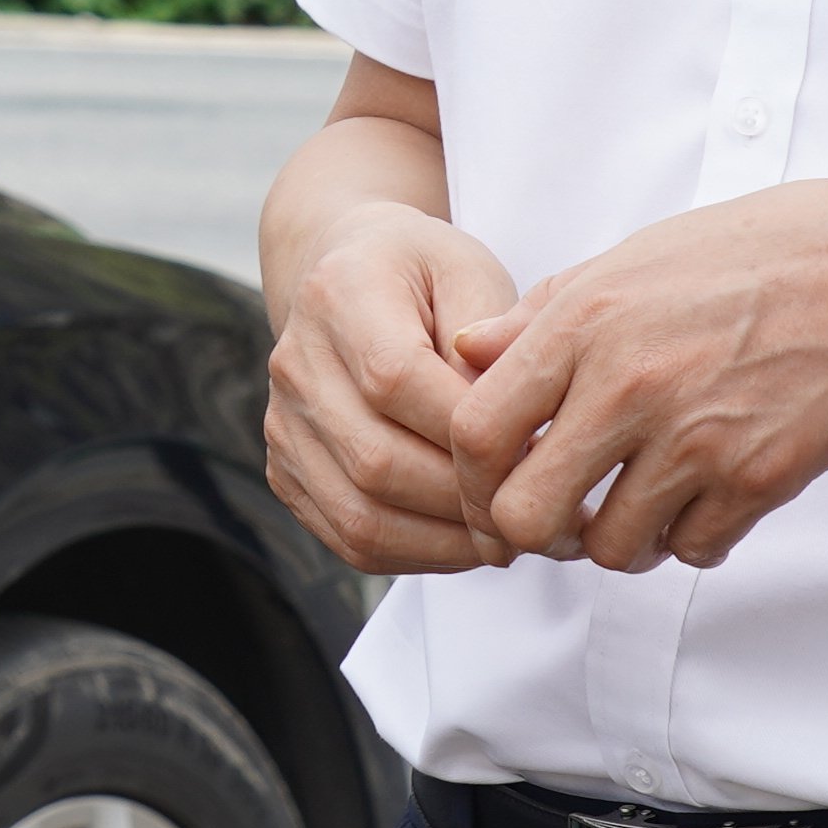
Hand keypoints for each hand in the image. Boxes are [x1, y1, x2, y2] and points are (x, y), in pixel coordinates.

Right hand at [265, 198, 523, 573]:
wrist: (349, 273)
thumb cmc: (424, 275)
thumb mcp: (473, 273)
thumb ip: (494, 342)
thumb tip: (515, 435)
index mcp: (339, 295)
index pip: (396, 381)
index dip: (471, 435)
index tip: (544, 455)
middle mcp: (295, 364)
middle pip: (377, 461)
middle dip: (469, 504)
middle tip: (542, 515)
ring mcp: (283, 424)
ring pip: (361, 517)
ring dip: (448, 544)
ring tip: (512, 539)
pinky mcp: (287, 471)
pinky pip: (349, 539)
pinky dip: (417, 555)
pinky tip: (467, 540)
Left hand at [446, 173, 827, 572]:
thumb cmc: (757, 254)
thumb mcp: (632, 257)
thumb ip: (542, 313)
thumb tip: (465, 351)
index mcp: (584, 322)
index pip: (477, 430)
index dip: (470, 476)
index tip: (492, 486)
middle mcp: (629, 385)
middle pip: (528, 514)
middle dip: (535, 531)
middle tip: (561, 515)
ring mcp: (696, 439)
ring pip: (611, 548)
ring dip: (618, 539)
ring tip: (638, 505)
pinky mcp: (758, 479)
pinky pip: (692, 549)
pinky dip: (689, 538)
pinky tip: (702, 500)